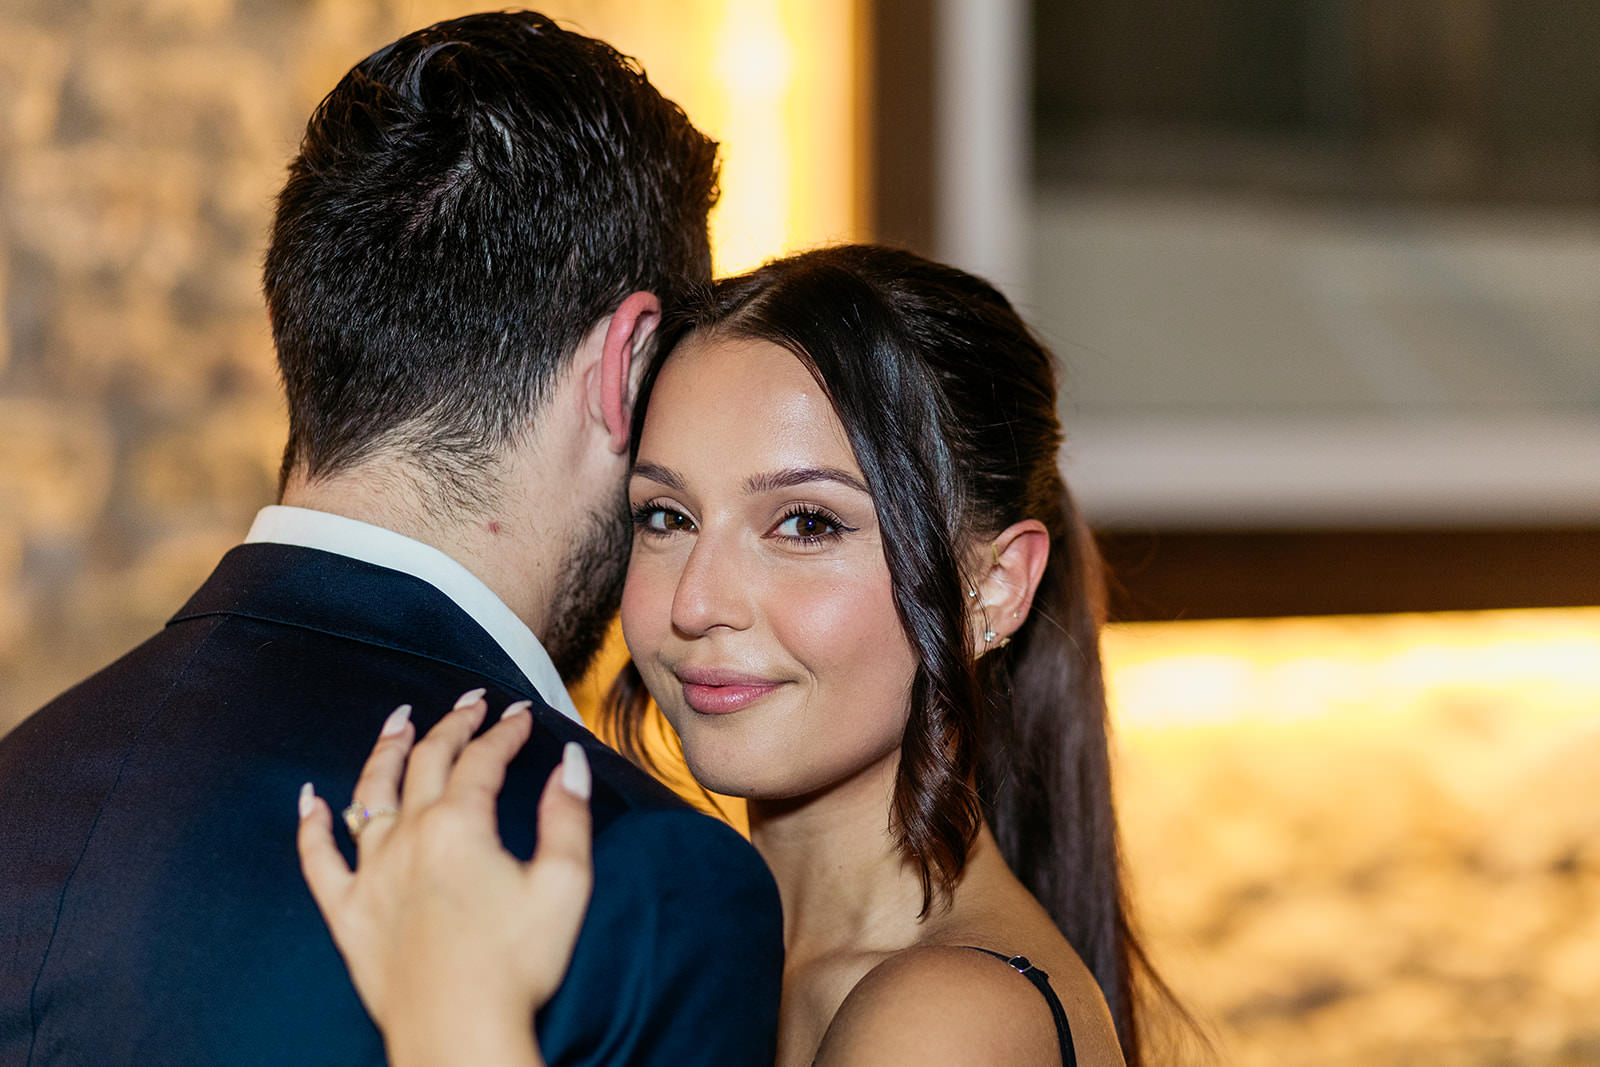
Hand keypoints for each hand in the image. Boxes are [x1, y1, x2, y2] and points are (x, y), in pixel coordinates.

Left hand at [296, 692, 593, 1066]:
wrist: (459, 1033)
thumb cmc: (515, 966)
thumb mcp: (563, 884)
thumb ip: (565, 815)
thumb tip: (569, 761)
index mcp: (459, 826)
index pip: (483, 759)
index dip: (505, 731)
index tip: (522, 714)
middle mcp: (408, 839)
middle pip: (426, 762)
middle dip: (451, 724)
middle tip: (470, 703)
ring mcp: (371, 875)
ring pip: (369, 794)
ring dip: (384, 751)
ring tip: (396, 722)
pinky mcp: (348, 913)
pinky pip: (318, 860)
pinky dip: (310, 825)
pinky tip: (308, 800)